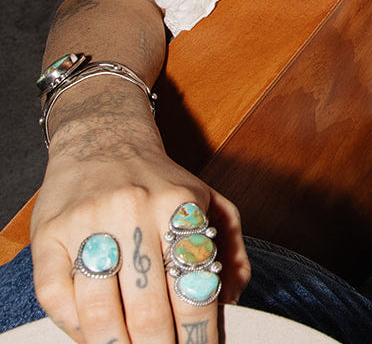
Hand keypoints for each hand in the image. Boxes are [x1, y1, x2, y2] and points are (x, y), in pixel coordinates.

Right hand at [31, 121, 248, 343]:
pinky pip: (57, 298)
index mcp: (178, 202)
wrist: (103, 139)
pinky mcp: (49, 235)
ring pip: (100, 311)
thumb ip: (229, 244)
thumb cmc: (159, 180)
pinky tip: (92, 337)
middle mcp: (133, 209)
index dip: (199, 333)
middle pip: (149, 308)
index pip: (194, 285)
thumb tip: (232, 297)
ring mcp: (88, 222)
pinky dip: (74, 329)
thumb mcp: (207, 198)